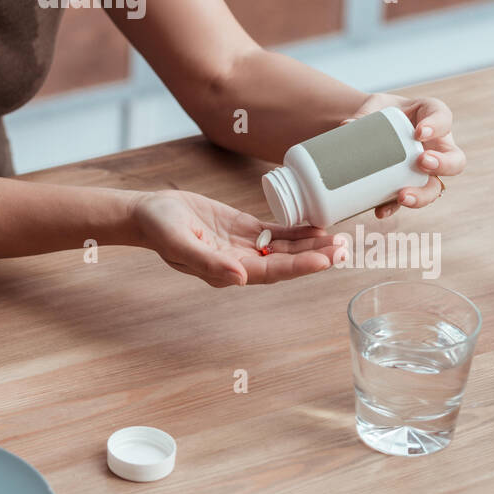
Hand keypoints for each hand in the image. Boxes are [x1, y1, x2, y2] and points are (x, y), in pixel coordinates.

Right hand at [130, 189, 342, 287]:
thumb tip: (239, 279)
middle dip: (315, 255)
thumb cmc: (159, 229)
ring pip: (285, 247)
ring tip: (339, 238)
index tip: (326, 259)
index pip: (273, 271)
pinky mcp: (243, 229)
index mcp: (228, 270)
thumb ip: (208, 263)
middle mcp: (241, 262)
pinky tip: (316, 224)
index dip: (300, 266)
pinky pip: (275, 232)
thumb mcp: (179, 243)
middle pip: (286, 262)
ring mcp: (244, 246)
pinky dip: (296, 229)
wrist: (148, 213)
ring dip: (311, 243)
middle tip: (345, 247)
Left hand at [340, 92, 464, 217]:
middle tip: (422, 162)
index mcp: (432, 118)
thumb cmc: (382, 111)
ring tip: (404, 196)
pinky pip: (406, 199)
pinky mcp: (408, 185)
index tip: (420, 132)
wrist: (374, 126)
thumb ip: (363, 115)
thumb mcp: (375, 106)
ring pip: (435, 188)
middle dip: (443, 165)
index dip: (437, 126)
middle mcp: (437, 147)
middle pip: (455, 161)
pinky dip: (392, 207)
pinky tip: (380, 211)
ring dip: (422, 195)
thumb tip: (346, 125)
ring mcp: (425, 171)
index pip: (443, 119)